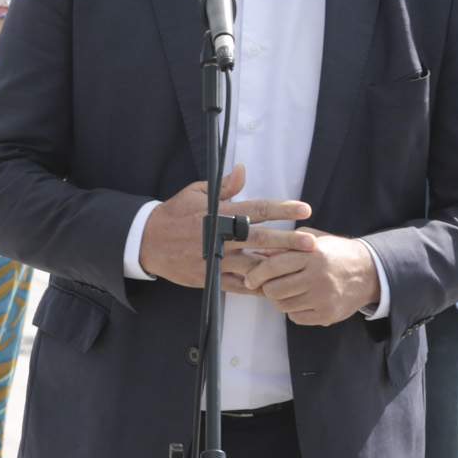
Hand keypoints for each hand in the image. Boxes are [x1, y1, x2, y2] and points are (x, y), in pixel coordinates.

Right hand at [137, 164, 312, 288]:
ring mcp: (215, 259)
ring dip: (275, 267)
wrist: (147, 242)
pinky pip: (238, 286)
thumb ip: (223, 187)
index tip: (304, 209)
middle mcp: (219, 237)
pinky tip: (275, 287)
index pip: (256, 210)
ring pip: (251, 265)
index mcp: (218, 214)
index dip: (281, 209)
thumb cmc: (174, 214)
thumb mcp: (195, 192)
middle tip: (310, 244)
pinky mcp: (210, 278)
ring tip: (298, 269)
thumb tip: (243, 170)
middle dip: (287, 241)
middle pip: (259, 239)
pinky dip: (256, 287)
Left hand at [229, 226, 380, 326]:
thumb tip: (258, 253)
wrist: (369, 272)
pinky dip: (293, 311)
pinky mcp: (328, 314)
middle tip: (270, 285)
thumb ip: (287, 245)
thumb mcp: (314, 241)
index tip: (250, 279)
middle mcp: (318, 276)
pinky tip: (301, 300)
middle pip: (275, 289)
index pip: (274, 266)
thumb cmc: (335, 253)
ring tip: (288, 291)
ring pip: (283, 305)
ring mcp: (323, 297)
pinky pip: (296, 317)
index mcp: (313, 254)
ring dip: (280, 300)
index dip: (256, 274)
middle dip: (267, 288)